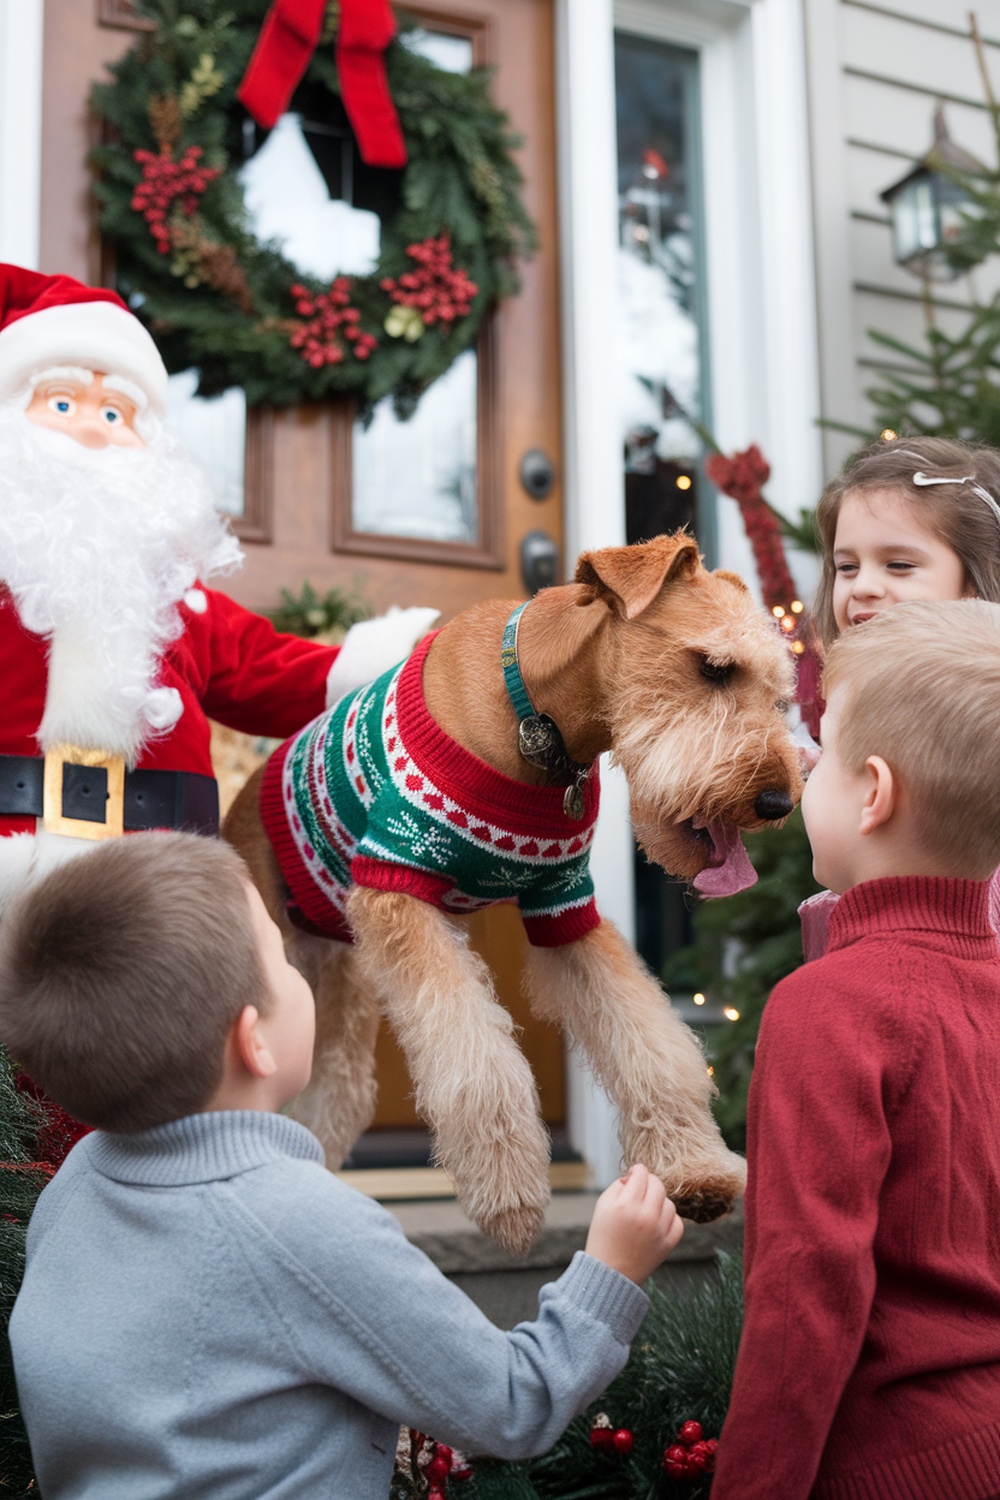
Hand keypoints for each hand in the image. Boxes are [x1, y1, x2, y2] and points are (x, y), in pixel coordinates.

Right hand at [584, 1165, 683, 1284]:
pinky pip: (677, 1221)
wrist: (610, 1274)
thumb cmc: (603, 1237)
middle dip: (649, 1182)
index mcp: (626, 1205)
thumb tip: (633, 1176)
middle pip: (658, 1185)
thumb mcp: (602, 1206)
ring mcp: (659, 1231)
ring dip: (658, 1201)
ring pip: (669, 1202)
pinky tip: (656, 1222)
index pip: (641, 1174)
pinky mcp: (668, 1244)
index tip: (634, 1174)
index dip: (637, 1170)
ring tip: (645, 1209)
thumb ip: (618, 1185)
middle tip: (640, 1189)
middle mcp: (646, 1216)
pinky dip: (669, 1219)